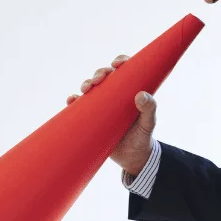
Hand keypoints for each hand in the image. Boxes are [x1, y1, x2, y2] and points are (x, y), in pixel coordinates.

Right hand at [66, 54, 157, 177]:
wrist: (132, 158)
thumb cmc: (143, 138)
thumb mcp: (149, 124)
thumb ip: (149, 109)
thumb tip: (141, 94)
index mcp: (130, 91)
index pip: (125, 70)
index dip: (120, 62)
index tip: (117, 64)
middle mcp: (115, 96)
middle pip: (105, 76)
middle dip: (99, 73)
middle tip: (98, 80)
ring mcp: (102, 106)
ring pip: (91, 89)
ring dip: (86, 84)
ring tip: (85, 90)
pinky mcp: (92, 118)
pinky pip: (80, 107)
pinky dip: (74, 102)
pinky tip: (71, 101)